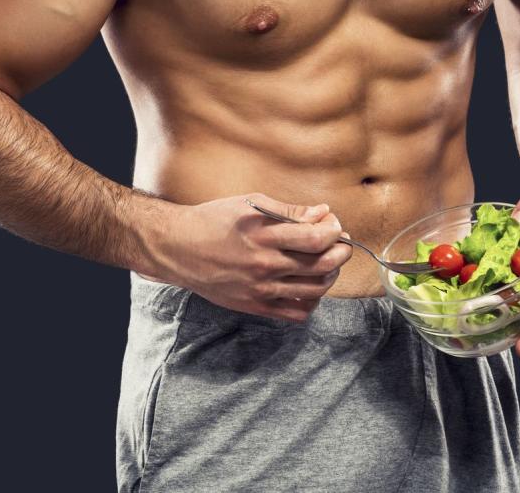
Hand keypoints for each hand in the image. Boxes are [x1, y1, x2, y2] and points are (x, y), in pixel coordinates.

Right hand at [149, 192, 351, 321]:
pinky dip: (312, 301)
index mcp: (263, 235)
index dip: (334, 231)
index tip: (334, 226)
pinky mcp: (255, 306)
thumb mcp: (249, 205)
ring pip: (315, 290)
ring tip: (329, 264)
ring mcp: (260, 289)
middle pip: (321, 264)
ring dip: (331, 275)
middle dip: (341, 252)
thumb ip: (289, 211)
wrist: (178, 248)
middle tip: (341, 244)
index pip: (316, 238)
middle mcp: (263, 264)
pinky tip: (309, 287)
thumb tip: (323, 213)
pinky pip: (296, 313)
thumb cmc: (213, 221)